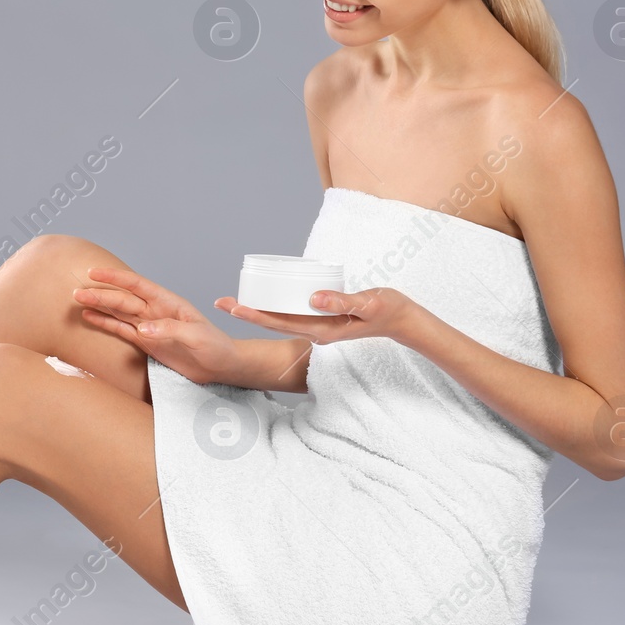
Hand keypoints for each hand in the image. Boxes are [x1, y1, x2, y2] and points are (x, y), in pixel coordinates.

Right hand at [73, 267, 241, 385]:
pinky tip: (90, 317)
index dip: (115, 278)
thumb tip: (142, 329)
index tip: (95, 273)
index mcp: (168, 303)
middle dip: (100, 294)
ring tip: (77, 300)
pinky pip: (122, 330)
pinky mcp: (147, 342)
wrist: (222, 365)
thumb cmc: (215, 347)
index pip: (137, 285)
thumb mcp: (196, 337)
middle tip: (77, 293)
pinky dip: (106, 323)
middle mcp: (156, 311)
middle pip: (123, 299)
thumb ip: (169, 330)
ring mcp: (150, 326)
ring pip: (119, 312)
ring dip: (99, 306)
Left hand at [216, 286, 422, 346]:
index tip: (233, 308)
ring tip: (235, 298)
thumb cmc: (388, 311)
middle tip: (220, 301)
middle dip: (247, 312)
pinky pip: (294, 311)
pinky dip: (276, 304)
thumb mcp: (368, 304)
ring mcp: (319, 325)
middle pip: (274, 321)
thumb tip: (313, 298)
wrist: (404, 320)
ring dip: (259, 308)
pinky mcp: (324, 316)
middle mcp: (316, 330)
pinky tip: (266, 295)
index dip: (255, 315)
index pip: (280, 322)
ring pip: (281, 317)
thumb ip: (343, 302)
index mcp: (322, 330)